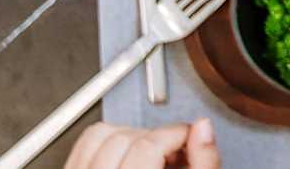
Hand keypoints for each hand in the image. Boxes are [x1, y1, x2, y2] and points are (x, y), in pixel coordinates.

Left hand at [65, 120, 221, 168]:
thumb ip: (205, 161)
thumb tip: (203, 127)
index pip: (148, 144)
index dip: (176, 134)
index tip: (188, 138)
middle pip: (124, 136)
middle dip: (155, 137)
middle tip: (173, 151)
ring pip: (98, 135)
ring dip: (129, 136)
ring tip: (149, 155)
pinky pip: (83, 145)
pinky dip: (107, 143)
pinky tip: (127, 157)